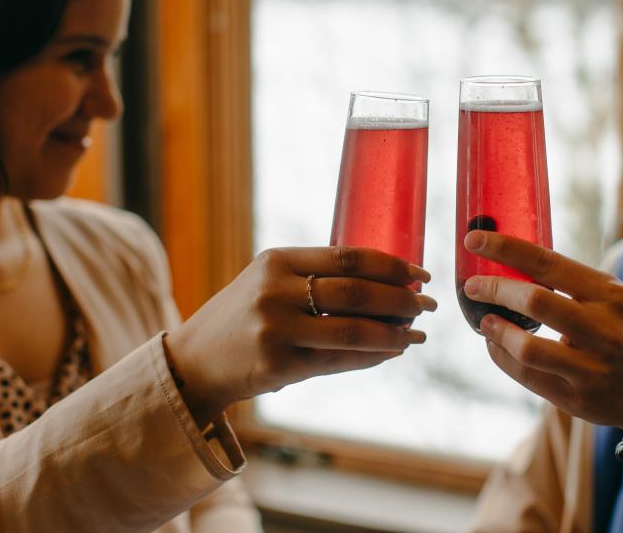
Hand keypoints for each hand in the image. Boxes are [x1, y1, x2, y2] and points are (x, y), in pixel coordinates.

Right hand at [165, 246, 435, 426]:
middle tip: (427, 304)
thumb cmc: (243, 317)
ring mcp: (276, 330)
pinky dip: (372, 356)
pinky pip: (339, 360)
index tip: (419, 273)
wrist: (194, 361)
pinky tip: (391, 351)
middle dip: (401, 299)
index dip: (391, 265)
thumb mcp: (269, 281)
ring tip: (416, 333)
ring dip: (394, 332)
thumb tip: (389, 282)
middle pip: (357, 292)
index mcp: (277, 260)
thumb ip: (317, 276)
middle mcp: (275, 291)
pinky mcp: (278, 366)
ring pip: (353, 330)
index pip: (349, 257)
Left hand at [462, 230, 622, 438]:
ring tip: (485, 321)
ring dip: (496, 331)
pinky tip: (495, 346)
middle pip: (535, 301)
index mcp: (611, 294)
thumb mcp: (616, 301)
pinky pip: (526, 376)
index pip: (548, 262)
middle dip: (495, 288)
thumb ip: (574, 287)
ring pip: (527, 347)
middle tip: (473, 285)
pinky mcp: (577, 399)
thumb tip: (512, 265)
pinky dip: (502, 357)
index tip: (474, 239)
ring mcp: (591, 368)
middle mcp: (604, 329)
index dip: (506, 248)